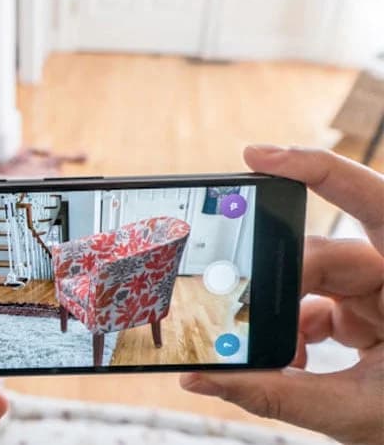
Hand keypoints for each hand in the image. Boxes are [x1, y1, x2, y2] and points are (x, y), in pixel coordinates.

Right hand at [180, 146, 383, 444]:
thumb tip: (201, 378)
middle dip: (278, 284)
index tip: (255, 156)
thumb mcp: (354, 412)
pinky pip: (316, 305)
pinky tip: (290, 360)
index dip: (314, 168)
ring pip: (313, 279)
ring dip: (283, 316)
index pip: (370, 200)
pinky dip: (293, 333)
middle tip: (241, 308)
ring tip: (275, 356)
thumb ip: (276, 394)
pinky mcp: (363, 313)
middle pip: (324, 252)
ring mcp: (378, 294)